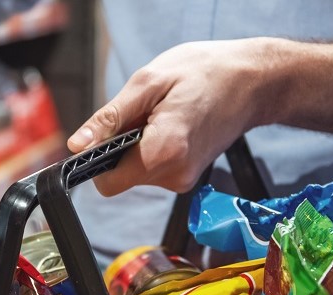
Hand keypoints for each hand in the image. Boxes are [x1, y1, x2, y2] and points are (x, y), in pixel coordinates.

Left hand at [68, 38, 282, 195]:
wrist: (254, 81)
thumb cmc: (206, 73)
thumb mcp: (149, 82)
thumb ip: (110, 118)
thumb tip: (78, 145)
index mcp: (163, 152)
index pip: (107, 182)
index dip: (97, 159)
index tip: (106, 134)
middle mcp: (174, 175)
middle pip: (120, 176)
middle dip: (120, 146)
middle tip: (144, 114)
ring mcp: (183, 179)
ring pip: (136, 171)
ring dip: (137, 145)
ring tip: (162, 115)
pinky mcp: (187, 176)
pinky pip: (152, 168)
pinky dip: (152, 147)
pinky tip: (171, 123)